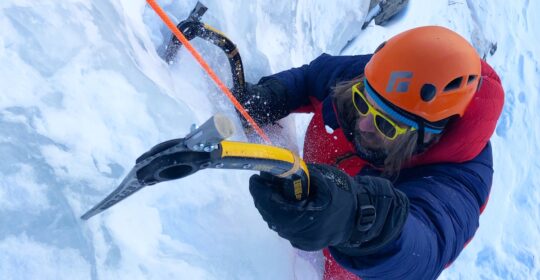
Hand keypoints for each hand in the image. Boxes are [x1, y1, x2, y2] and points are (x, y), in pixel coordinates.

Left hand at [249, 164, 363, 250]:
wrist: (361, 216)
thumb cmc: (344, 194)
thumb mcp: (325, 177)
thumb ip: (300, 173)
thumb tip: (277, 167)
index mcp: (311, 216)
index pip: (275, 207)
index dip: (261, 193)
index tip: (254, 179)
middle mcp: (305, 234)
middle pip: (272, 217)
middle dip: (263, 198)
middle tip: (260, 181)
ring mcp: (304, 242)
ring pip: (277, 224)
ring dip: (270, 206)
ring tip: (269, 189)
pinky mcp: (305, 244)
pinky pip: (285, 228)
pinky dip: (279, 215)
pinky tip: (280, 203)